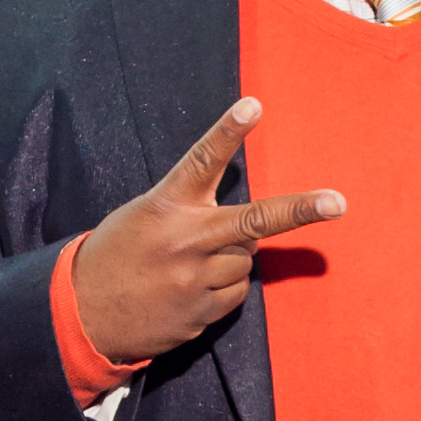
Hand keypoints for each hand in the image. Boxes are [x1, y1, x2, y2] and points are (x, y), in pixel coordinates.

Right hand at [70, 98, 343, 363]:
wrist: (83, 314)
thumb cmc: (119, 253)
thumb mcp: (144, 216)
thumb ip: (194, 211)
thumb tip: (249, 231)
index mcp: (166, 205)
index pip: (202, 161)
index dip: (228, 132)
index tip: (253, 106)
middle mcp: (185, 240)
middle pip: (253, 221)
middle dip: (300, 211)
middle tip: (337, 203)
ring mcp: (194, 280)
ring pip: (245, 259)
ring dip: (233, 257)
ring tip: (192, 264)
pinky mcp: (201, 313)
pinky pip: (236, 293)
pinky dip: (224, 287)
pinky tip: (191, 288)